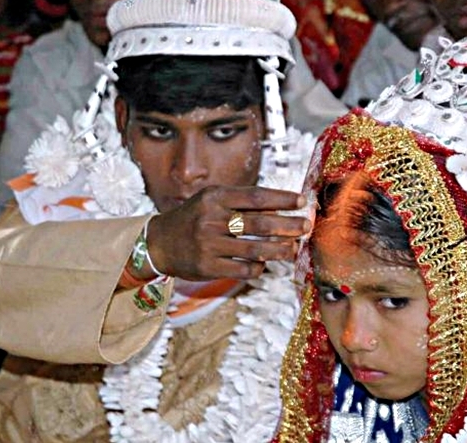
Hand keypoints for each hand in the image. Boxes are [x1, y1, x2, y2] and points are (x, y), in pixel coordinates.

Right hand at [145, 186, 309, 280]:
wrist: (160, 243)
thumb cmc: (194, 218)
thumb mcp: (212, 201)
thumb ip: (242, 202)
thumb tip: (281, 208)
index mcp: (215, 197)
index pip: (256, 196)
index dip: (282, 199)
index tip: (301, 201)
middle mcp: (211, 219)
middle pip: (259, 224)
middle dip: (288, 226)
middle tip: (306, 226)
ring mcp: (209, 245)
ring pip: (255, 249)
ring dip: (280, 250)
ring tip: (293, 249)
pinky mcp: (208, 267)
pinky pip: (243, 269)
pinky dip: (259, 267)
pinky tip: (265, 264)